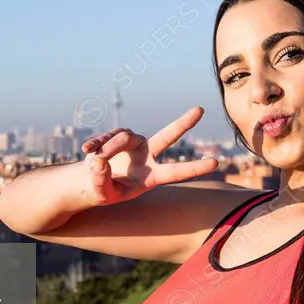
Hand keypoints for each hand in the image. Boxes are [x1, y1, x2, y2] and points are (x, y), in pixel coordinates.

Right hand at [79, 106, 219, 205]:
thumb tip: (99, 161)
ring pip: (122, 138)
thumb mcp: (102, 193)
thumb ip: (101, 181)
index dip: (195, 168)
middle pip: (167, 136)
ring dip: (107, 149)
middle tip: (200, 109)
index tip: (216, 163)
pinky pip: (108, 136)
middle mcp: (147, 155)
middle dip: (183, 123)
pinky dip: (96, 144)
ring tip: (94, 160)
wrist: (89, 181)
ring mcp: (133, 143)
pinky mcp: (118, 135)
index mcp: (151, 176)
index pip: (175, 171)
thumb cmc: (102, 191)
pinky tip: (86, 150)